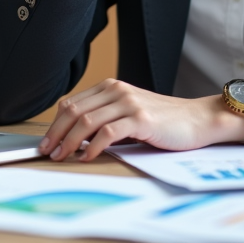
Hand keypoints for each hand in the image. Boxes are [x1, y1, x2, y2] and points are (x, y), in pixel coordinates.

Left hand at [37, 78, 243, 162]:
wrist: (197, 120)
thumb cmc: (163, 121)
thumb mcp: (129, 112)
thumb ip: (105, 116)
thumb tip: (74, 137)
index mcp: (111, 87)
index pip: (72, 103)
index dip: (55, 124)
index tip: (46, 142)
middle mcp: (117, 90)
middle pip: (74, 111)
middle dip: (56, 133)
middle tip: (47, 152)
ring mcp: (129, 103)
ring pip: (87, 121)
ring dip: (69, 141)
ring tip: (62, 156)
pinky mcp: (140, 118)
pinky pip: (108, 132)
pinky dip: (93, 147)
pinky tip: (87, 157)